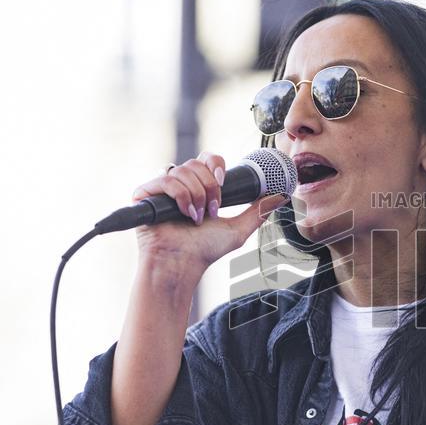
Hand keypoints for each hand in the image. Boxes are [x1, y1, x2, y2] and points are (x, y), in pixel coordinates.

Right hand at [130, 152, 288, 283]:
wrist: (183, 265)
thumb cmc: (205, 251)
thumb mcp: (238, 229)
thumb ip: (258, 211)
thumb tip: (280, 196)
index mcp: (198, 187)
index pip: (206, 159)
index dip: (215, 164)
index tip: (222, 180)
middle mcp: (178, 185)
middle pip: (195, 163)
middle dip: (209, 187)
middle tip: (212, 210)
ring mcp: (160, 190)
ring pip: (182, 170)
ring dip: (196, 195)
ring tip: (197, 218)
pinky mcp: (144, 195)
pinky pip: (165, 179)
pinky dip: (180, 196)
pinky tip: (185, 214)